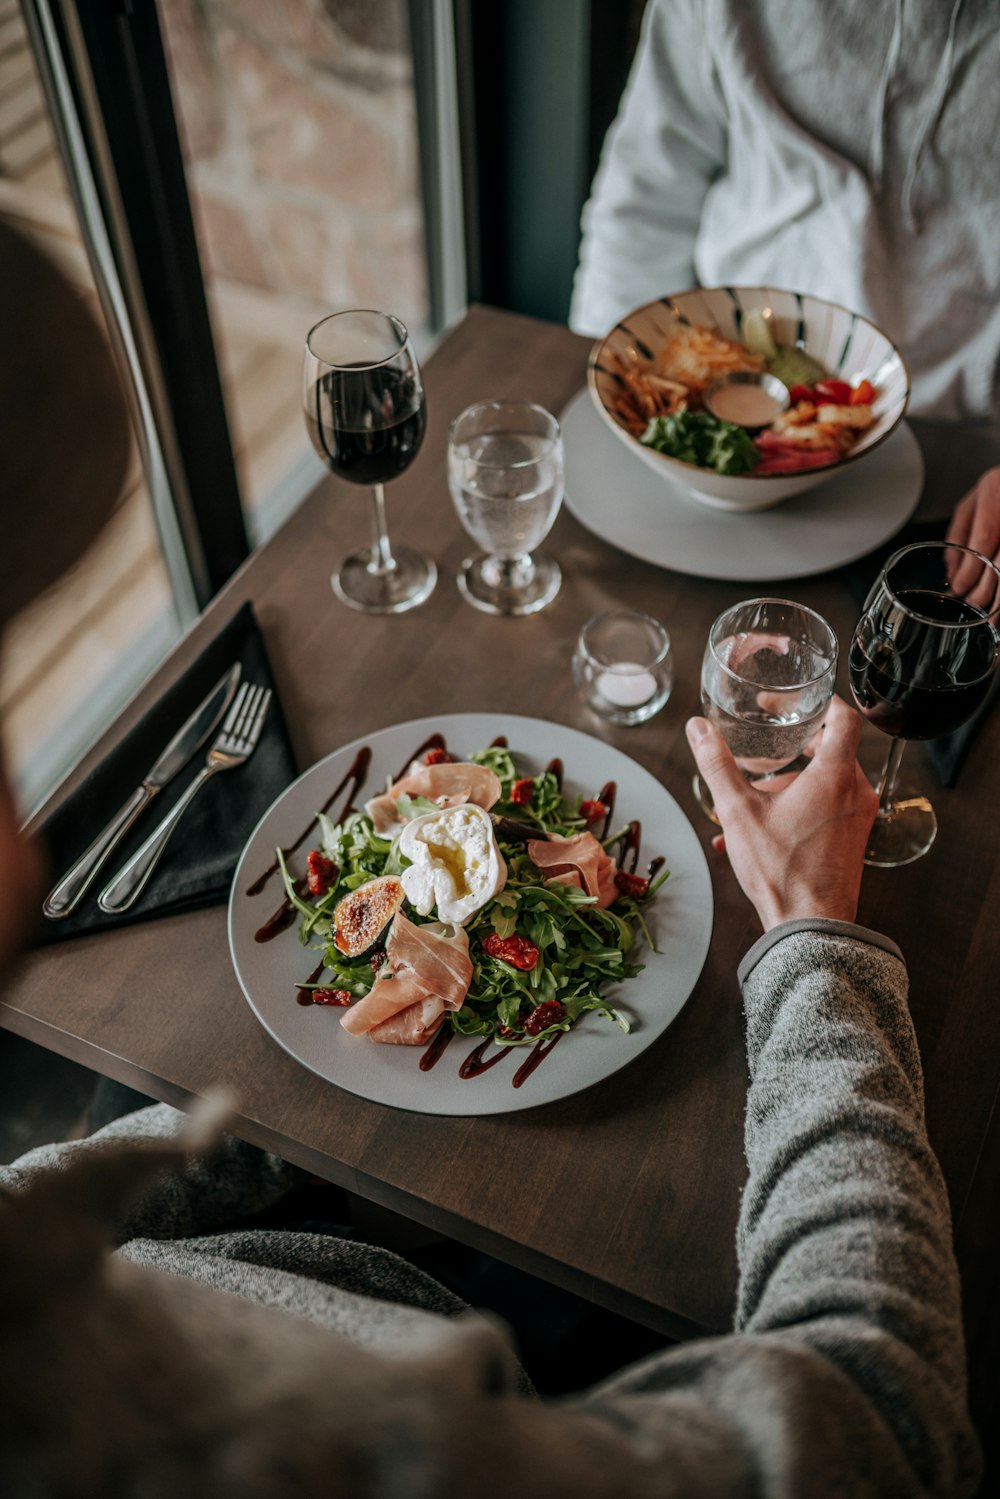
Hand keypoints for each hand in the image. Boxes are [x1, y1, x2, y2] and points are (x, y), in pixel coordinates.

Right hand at [685, 697, 876, 931]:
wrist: (810, 926)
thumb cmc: (781, 871)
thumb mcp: (738, 812)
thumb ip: (717, 765)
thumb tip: (698, 729)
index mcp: (835, 776)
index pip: (843, 717)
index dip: (820, 702)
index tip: (796, 702)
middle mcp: (856, 793)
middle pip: (830, 751)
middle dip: (793, 750)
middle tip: (766, 751)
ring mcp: (859, 818)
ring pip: (825, 784)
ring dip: (788, 786)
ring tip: (749, 804)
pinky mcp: (853, 840)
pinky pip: (827, 811)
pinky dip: (799, 809)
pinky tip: (758, 832)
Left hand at [945, 466, 999, 610]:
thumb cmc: (999, 489)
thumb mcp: (975, 500)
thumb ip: (959, 533)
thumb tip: (952, 573)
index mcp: (995, 488)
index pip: (983, 540)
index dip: (970, 570)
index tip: (960, 588)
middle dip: (987, 589)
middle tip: (975, 605)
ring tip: (994, 615)